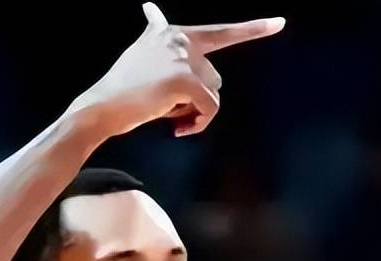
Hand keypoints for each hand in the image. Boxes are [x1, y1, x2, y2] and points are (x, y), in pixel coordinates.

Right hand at [71, 3, 284, 138]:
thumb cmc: (122, 89)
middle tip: (170, 110)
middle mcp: (179, 40)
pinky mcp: (183, 79)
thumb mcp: (142, 52)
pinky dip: (198, 123)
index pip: (220, 32)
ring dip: (196, 112)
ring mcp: (181, 58)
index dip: (254, 29)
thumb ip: (156, 33)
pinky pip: (210, 108)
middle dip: (199, 99)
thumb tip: (151, 6)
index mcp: (172, 33)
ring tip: (168, 115)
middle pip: (215, 76)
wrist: (101, 107)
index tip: (279, 23)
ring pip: (213, 93)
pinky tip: (177, 128)